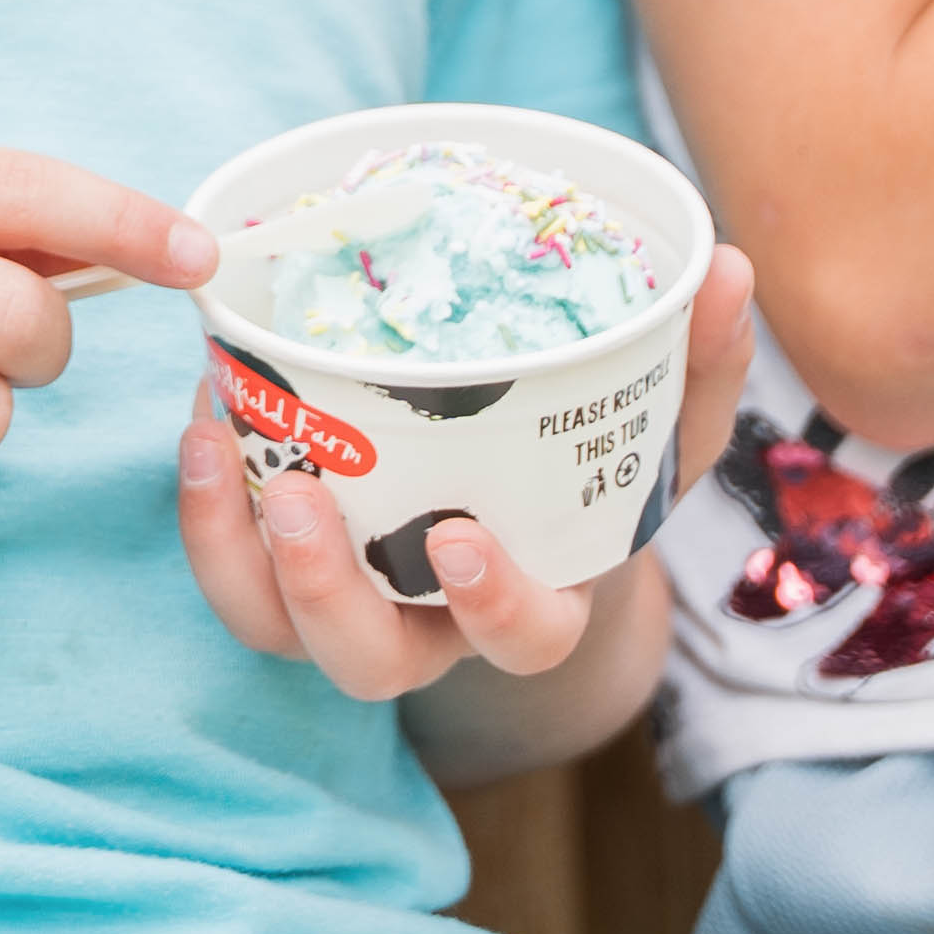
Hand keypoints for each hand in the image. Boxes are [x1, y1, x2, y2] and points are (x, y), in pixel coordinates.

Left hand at [177, 249, 754, 702]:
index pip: (524, 641)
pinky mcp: (279, 564)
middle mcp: (430, 626)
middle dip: (323, 595)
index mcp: (533, 602)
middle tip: (292, 499)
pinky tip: (203, 412)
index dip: (491, 605)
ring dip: (231, 553)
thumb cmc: (589, 466)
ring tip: (213, 445)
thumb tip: (731, 270)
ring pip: (273, 630)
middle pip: (368, 663)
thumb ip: (698, 361)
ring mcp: (348, 604)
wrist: (511, 484)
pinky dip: (201, 504)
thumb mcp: (656, 423)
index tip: (456, 539)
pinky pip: (225, 567)